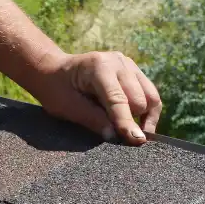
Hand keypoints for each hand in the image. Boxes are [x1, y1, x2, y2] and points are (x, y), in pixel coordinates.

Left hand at [29, 51, 162, 145]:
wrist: (53, 71)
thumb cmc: (56, 90)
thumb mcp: (67, 108)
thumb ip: (92, 119)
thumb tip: (115, 136)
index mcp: (99, 68)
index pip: (119, 100)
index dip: (127, 123)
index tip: (136, 141)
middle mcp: (118, 62)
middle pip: (140, 99)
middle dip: (133, 120)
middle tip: (120, 136)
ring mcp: (128, 64)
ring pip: (151, 97)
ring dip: (144, 117)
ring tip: (131, 132)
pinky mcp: (133, 71)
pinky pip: (150, 94)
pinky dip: (146, 110)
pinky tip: (136, 123)